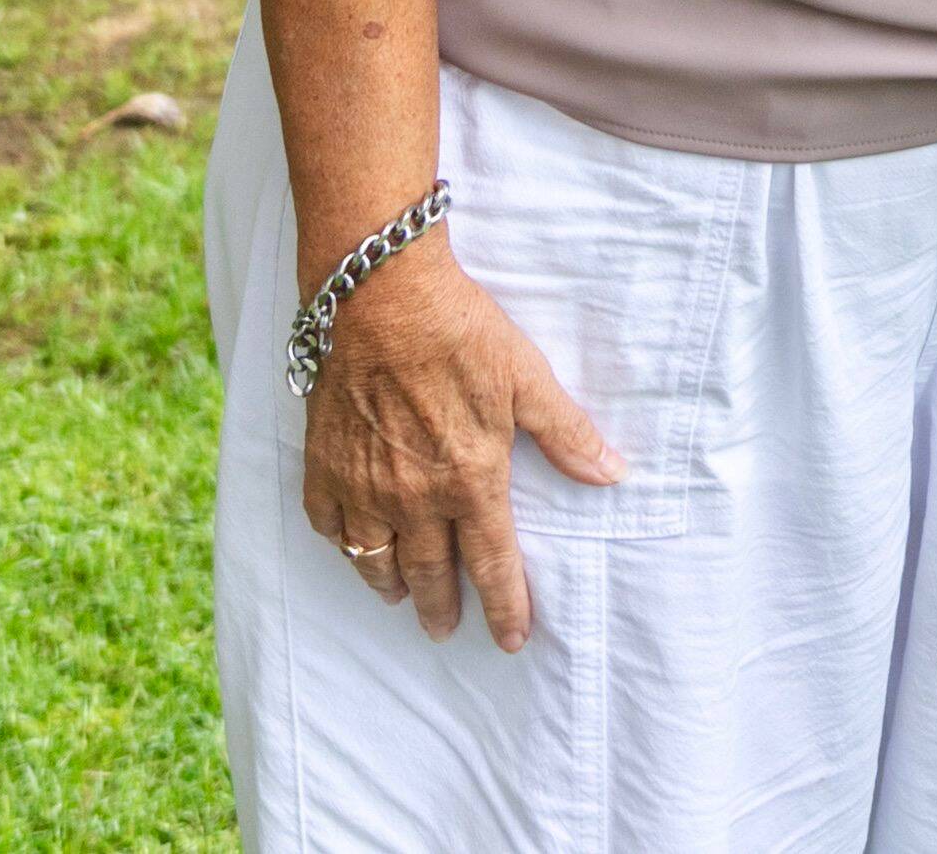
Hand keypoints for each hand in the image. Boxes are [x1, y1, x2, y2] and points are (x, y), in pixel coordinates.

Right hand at [298, 234, 620, 649]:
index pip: (492, 565)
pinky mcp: (323, 463)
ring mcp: (362, 485)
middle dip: (441, 608)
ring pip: (373, 560)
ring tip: (399, 597)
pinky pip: (327, 523)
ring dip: (389, 584)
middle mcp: (413, 497)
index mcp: (470, 481)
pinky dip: (341, 542)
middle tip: (445, 629)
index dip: (505, 607)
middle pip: (428, 575)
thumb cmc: (460, 332)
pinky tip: (351, 544)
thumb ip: (566, 435)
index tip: (511, 639)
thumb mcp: (527, 379)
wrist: (380, 296)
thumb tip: (612, 473)